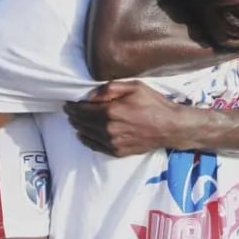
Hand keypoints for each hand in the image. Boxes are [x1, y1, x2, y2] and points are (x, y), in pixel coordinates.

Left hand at [63, 81, 192, 156]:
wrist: (170, 127)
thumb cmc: (154, 104)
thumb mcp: (135, 87)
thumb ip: (110, 88)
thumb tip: (90, 95)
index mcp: (110, 111)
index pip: (82, 109)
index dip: (73, 106)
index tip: (68, 103)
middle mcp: (108, 129)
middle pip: (81, 123)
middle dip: (73, 116)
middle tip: (69, 111)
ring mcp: (112, 142)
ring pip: (86, 135)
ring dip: (78, 127)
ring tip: (75, 121)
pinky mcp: (117, 151)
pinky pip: (94, 146)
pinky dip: (86, 140)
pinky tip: (83, 135)